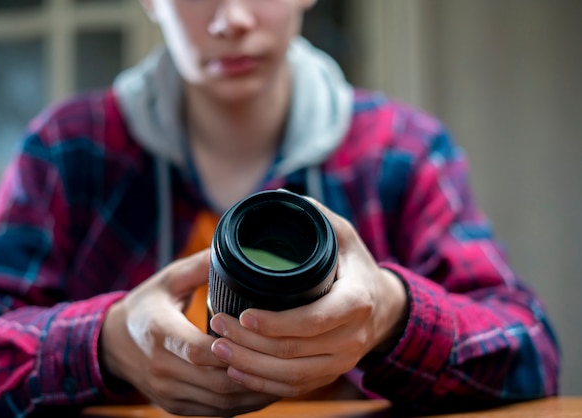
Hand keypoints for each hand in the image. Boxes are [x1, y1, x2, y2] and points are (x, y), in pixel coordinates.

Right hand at [100, 250, 279, 415]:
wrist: (111, 344)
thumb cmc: (145, 307)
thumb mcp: (167, 280)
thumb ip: (199, 267)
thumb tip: (233, 250)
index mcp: (158, 334)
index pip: (198, 350)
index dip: (232, 347)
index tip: (260, 335)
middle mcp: (161, 369)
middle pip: (216, 381)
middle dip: (254, 371)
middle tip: (286, 358)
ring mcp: (168, 392)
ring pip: (220, 401)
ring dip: (254, 391)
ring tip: (284, 374)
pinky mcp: (175, 405)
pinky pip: (215, 412)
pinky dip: (242, 403)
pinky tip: (263, 388)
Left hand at [209, 199, 408, 397]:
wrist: (384, 306)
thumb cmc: (355, 265)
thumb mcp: (343, 234)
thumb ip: (314, 215)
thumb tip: (278, 197)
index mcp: (355, 302)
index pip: (312, 320)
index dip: (274, 322)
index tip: (243, 313)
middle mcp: (351, 338)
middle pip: (294, 352)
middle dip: (249, 343)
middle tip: (217, 326)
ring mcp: (342, 361)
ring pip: (291, 376)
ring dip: (250, 367)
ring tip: (218, 350)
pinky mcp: (330, 374)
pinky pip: (295, 388)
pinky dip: (263, 384)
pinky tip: (237, 372)